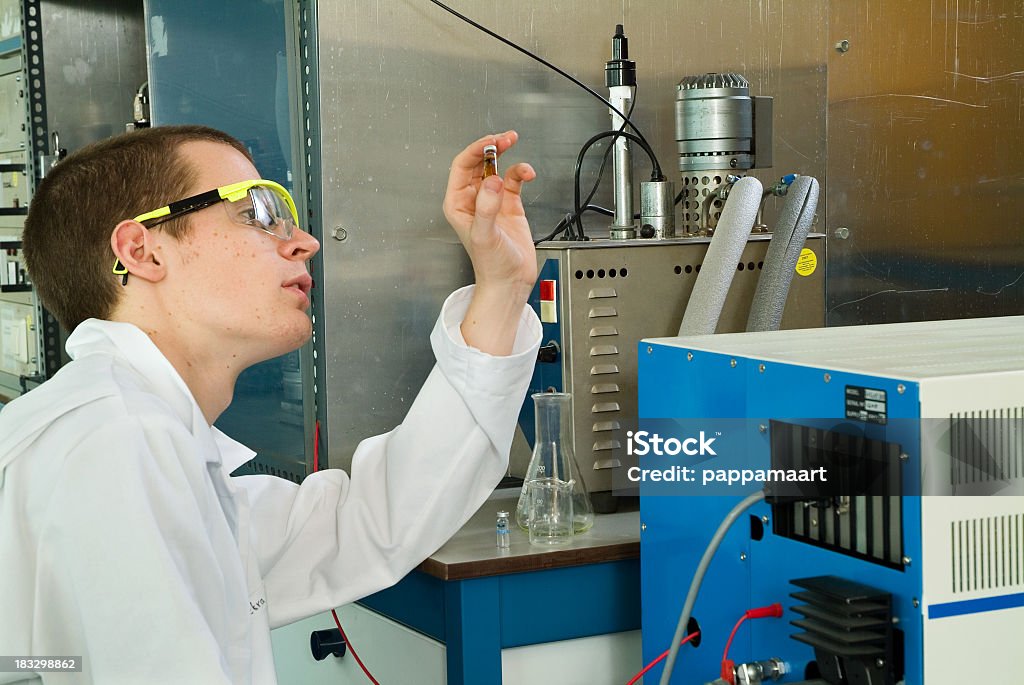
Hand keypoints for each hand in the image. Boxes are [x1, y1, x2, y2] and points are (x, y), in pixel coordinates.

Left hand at [443, 131, 537, 297]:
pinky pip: (513, 180)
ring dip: (505, 156)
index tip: (490, 142)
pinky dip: (520, 173)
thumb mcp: (485, 235)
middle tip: (504, 138)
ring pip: (496, 168)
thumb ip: (487, 207)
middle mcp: (472, 200)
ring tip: (513, 143)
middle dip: (490, 148)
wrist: (509, 281)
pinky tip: (527, 173)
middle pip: (478, 163)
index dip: (475, 151)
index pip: (462, 167)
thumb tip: (493, 181)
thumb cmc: (491, 265)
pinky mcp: (509, 205)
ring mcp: (491, 201)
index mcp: (458, 204)